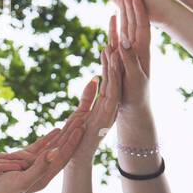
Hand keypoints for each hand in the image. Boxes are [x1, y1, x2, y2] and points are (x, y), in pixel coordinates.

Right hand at [0, 85, 93, 192]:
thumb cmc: (1, 190)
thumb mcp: (21, 180)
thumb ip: (39, 167)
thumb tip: (56, 152)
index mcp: (44, 177)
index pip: (62, 158)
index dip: (72, 143)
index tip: (81, 128)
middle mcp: (42, 170)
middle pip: (61, 150)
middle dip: (72, 135)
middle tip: (83, 119)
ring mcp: (33, 164)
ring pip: (52, 146)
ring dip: (64, 134)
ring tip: (75, 121)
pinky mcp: (24, 159)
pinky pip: (40, 146)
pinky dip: (49, 138)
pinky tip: (57, 130)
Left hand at [71, 40, 121, 161]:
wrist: (74, 158)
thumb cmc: (76, 137)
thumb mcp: (82, 111)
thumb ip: (89, 95)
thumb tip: (95, 78)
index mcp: (106, 103)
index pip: (110, 76)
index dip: (112, 58)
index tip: (113, 39)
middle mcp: (111, 106)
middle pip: (116, 76)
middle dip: (118, 55)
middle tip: (119, 34)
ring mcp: (110, 112)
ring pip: (116, 83)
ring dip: (117, 64)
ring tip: (117, 45)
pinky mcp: (106, 118)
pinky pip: (111, 96)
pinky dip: (113, 80)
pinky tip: (113, 66)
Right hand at [110, 0, 151, 111]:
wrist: (133, 109)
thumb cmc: (136, 97)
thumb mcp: (134, 80)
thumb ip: (130, 61)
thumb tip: (123, 42)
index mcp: (143, 52)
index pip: (142, 26)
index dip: (139, 11)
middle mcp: (136, 48)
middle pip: (134, 21)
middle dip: (131, 4)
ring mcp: (128, 51)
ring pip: (126, 26)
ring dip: (124, 10)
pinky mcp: (120, 57)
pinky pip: (116, 37)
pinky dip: (115, 25)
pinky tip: (112, 15)